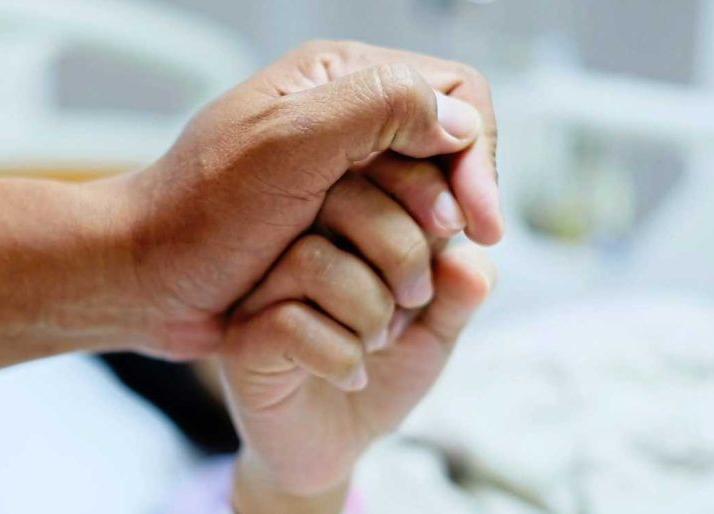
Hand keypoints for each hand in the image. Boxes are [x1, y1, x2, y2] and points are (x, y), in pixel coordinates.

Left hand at [109, 40, 499, 358]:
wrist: (147, 278)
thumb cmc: (202, 211)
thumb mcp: (289, 144)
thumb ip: (379, 109)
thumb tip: (460, 120)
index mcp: (338, 79)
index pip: (452, 94)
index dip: (477, 156)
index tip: (479, 223)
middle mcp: (346, 120)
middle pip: (446, 153)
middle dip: (450, 205)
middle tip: (441, 249)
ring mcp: (341, 174)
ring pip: (425, 204)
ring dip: (425, 248)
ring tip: (404, 288)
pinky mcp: (334, 225)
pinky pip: (396, 241)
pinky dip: (399, 270)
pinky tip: (388, 298)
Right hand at [220, 173, 495, 511]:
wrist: (333, 447)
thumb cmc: (382, 372)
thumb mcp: (434, 332)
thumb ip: (456, 293)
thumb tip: (472, 257)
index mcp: (337, 226)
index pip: (374, 171)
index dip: (422, 197)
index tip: (447, 243)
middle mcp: (291, 245)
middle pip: (341, 201)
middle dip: (401, 253)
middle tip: (414, 305)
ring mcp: (260, 292)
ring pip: (313, 260)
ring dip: (369, 309)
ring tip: (378, 342)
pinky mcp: (241, 342)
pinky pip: (289, 324)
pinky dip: (340, 355)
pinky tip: (353, 376)